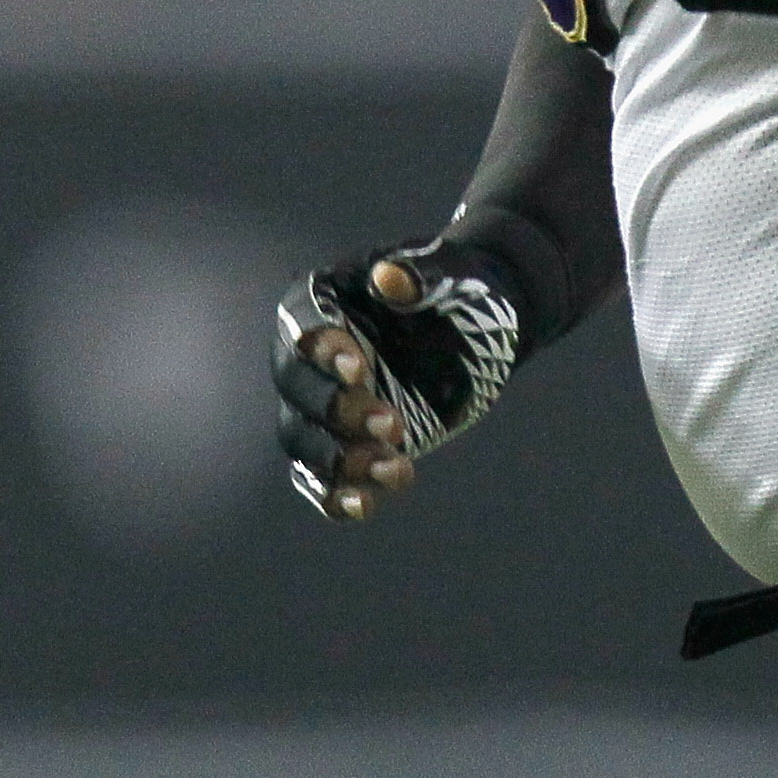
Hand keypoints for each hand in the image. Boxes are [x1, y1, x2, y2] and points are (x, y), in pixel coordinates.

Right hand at [273, 238, 523, 523]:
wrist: (479, 322)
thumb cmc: (454, 284)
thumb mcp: (446, 272)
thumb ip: (419, 275)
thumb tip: (390, 277)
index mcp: (322, 303)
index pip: (303, 329)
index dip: (323, 351)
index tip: (359, 367)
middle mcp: (312, 357)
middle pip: (298, 391)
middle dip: (339, 411)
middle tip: (393, 424)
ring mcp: (326, 403)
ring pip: (307, 441)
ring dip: (344, 461)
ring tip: (399, 466)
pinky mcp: (348, 442)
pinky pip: (325, 478)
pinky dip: (338, 495)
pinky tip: (365, 506)